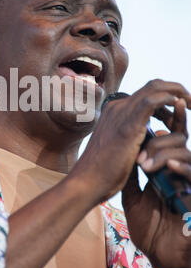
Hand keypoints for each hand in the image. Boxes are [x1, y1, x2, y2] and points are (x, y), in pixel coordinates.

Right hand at [70, 79, 190, 208]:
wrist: (86, 182)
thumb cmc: (102, 173)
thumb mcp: (120, 150)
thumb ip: (133, 140)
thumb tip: (149, 140)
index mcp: (115, 112)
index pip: (146, 94)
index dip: (166, 101)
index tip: (177, 115)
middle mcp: (117, 107)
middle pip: (154, 85)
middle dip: (176, 90)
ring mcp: (121, 113)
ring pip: (156, 87)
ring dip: (179, 92)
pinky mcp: (128, 124)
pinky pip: (153, 101)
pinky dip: (169, 99)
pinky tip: (182, 107)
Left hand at [122, 97, 190, 267]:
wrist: (161, 257)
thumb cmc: (149, 229)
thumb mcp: (133, 197)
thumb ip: (131, 174)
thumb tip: (122, 149)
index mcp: (165, 170)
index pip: (169, 140)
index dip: (167, 121)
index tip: (157, 108)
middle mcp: (179, 173)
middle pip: (177, 141)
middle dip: (157, 143)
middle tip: (140, 157)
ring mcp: (188, 183)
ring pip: (185, 153)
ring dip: (165, 155)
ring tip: (146, 165)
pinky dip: (183, 168)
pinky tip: (171, 167)